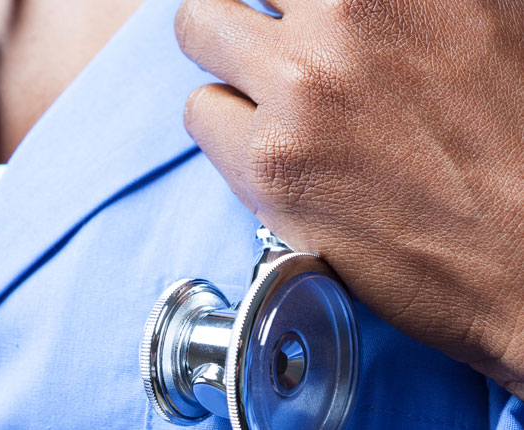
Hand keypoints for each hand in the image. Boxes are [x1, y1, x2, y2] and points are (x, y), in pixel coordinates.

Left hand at [177, 0, 523, 395]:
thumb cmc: (512, 143)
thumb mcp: (488, 19)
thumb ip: (405, 2)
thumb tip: (340, 5)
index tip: (281, 9)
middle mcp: (348, 18)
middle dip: (238, 3)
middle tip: (258, 36)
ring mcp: (303, 89)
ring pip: (197, 29)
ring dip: (224, 57)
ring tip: (261, 92)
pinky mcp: (271, 164)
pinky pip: (201, 112)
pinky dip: (225, 125)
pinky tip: (268, 145)